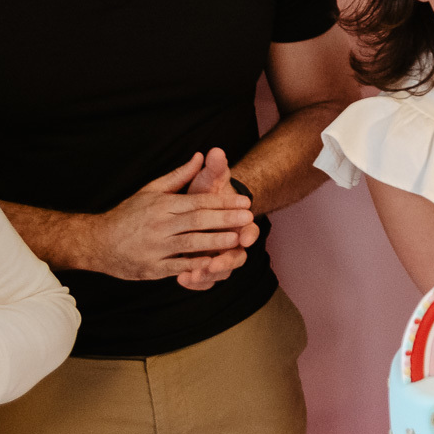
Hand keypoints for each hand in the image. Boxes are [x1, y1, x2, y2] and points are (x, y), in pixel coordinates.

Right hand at [96, 153, 255, 283]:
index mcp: (161, 205)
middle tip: (249, 217)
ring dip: (216, 242)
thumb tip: (200, 155)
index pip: (197, 202)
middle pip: (197, 221)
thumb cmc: (128, 214)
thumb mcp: (150, 190)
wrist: (97, 242)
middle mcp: (159, 225)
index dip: (223, 202)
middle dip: (225, 220)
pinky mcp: (151, 268)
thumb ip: (178, 176)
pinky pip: (177, 267)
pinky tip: (214, 263)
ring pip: (190, 244)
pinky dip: (195, 265)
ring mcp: (155, 248)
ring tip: (238, 239)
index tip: (244, 202)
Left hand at [178, 148, 259, 289]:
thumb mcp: (211, 179)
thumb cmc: (207, 193)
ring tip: (193, 276)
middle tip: (214, 264)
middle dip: (225, 261)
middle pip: (237, 257)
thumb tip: (216, 151)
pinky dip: (197, 282)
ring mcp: (220, 256)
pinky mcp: (207, 267)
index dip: (248, 235)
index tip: (243, 238)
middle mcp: (233, 243)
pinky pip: (206, 280)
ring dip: (209, 275)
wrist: (199, 210)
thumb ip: (216, 168)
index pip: (250, 231)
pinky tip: (183, 279)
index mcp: (239, 223)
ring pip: (221, 272)